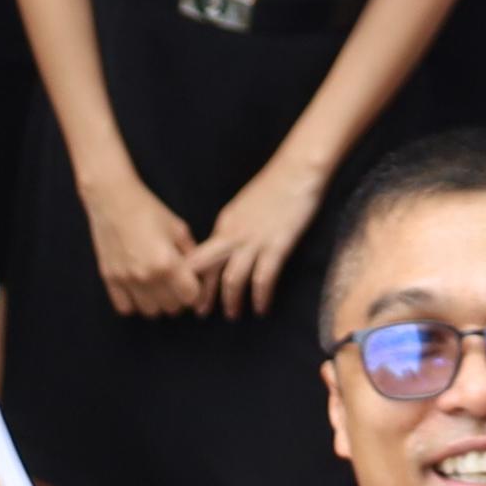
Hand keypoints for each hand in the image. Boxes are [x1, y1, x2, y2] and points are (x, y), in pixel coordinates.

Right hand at [83, 162, 206, 317]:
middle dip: (178, 299)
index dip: (195, 291)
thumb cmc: (148, 210)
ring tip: (157, 287)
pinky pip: (125, 308)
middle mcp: (147, 276)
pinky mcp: (110, 279)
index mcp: (168, 263)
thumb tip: (200, 275)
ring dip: (157, 303)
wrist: (113, 199)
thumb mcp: (179, 229)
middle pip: (172, 308)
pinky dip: (134, 303)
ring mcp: (126, 279)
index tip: (192, 283)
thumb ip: (192, 255)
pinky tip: (139, 289)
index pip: (190, 297)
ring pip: (150, 312)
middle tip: (175, 284)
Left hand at [187, 148, 332, 313]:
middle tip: (197, 313)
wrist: (297, 170)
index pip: (200, 255)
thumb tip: (226, 247)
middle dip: (201, 293)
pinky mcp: (276, 245)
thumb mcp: (244, 207)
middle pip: (208, 269)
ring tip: (232, 315)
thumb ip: (234, 228)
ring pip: (233, 278)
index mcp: (224, 224)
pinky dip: (261, 296)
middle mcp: (233, 234)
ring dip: (230, 300)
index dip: (192, 276)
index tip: (188, 292)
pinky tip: (262, 308)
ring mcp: (254, 241)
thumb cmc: (274, 186)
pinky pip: (264, 278)